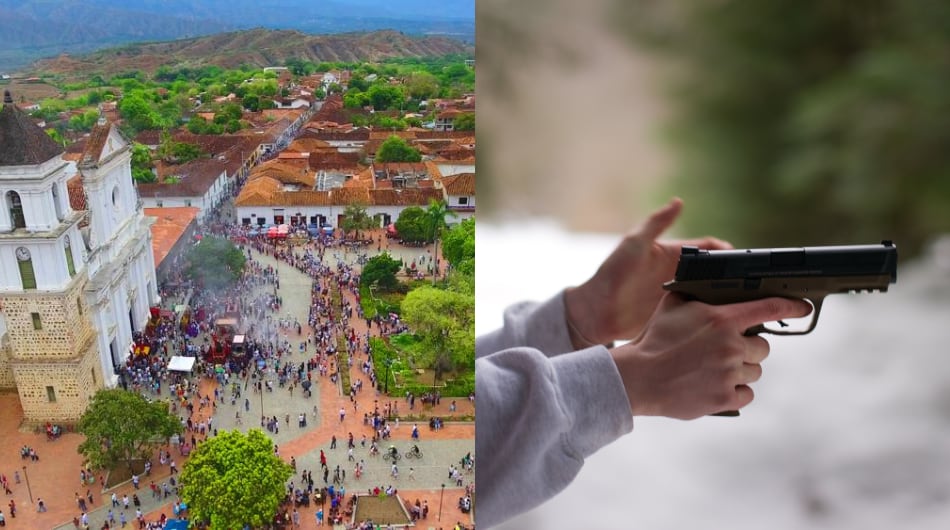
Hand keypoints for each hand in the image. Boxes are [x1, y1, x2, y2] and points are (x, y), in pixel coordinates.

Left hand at [564, 198, 731, 346]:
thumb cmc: (612, 273)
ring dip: (728, 298)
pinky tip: (726, 323)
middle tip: (753, 286)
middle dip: (735, 276)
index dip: (727, 251)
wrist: (597, 311)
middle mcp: (681, 273)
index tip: (743, 261)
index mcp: (674, 254)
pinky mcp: (677, 316)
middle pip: (717, 271)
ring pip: (714, 294)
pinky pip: (702, 315)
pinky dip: (715, 316)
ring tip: (745, 306)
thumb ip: (656, 224)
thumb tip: (678, 201)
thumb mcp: (633, 244)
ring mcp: (681, 295)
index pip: (710, 247)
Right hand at [611, 294, 812, 418]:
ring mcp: (730, 373)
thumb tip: (705, 280)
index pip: (769, 308)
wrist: (638, 378)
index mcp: (722, 319)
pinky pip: (747, 393)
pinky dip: (735, 391)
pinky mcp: (726, 397)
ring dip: (740, 370)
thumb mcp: (671, 305)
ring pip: (755, 371)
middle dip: (747, 348)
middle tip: (724, 351)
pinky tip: (715, 386)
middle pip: (763, 347)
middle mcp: (731, 345)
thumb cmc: (653, 339)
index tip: (804, 308)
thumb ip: (694, 292)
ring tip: (714, 370)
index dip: (791, 306)